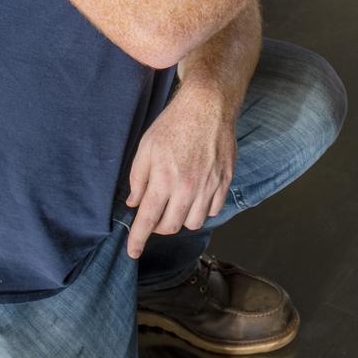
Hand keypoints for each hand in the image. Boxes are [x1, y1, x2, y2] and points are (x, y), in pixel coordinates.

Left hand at [125, 80, 236, 258]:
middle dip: (158, 227)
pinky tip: (195, 196)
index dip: (137, 240)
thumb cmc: (173, 124)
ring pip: (194, 222)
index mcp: (164, 180)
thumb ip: (138, 179)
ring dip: (181, 219)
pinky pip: (213, 210)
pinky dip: (202, 209)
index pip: (147, 221)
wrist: (208, 105)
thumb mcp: (146, 148)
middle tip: (155, 213)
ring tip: (176, 204)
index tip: (133, 252)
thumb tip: (134, 203)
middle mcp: (188, 188)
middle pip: (170, 227)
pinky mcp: (224, 181)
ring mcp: (209, 186)